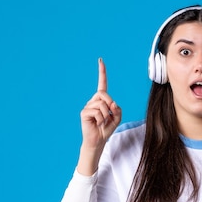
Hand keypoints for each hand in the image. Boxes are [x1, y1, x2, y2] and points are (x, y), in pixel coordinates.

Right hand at [76, 58, 121, 175]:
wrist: (98, 140)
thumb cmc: (106, 129)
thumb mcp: (117, 118)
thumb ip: (117, 109)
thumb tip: (111, 103)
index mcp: (101, 100)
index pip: (102, 84)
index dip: (102, 73)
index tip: (100, 61)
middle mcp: (93, 101)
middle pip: (104, 94)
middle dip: (110, 104)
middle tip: (109, 115)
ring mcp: (88, 106)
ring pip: (102, 104)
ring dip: (106, 115)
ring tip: (102, 122)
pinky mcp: (84, 113)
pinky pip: (97, 112)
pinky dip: (100, 120)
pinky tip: (97, 124)